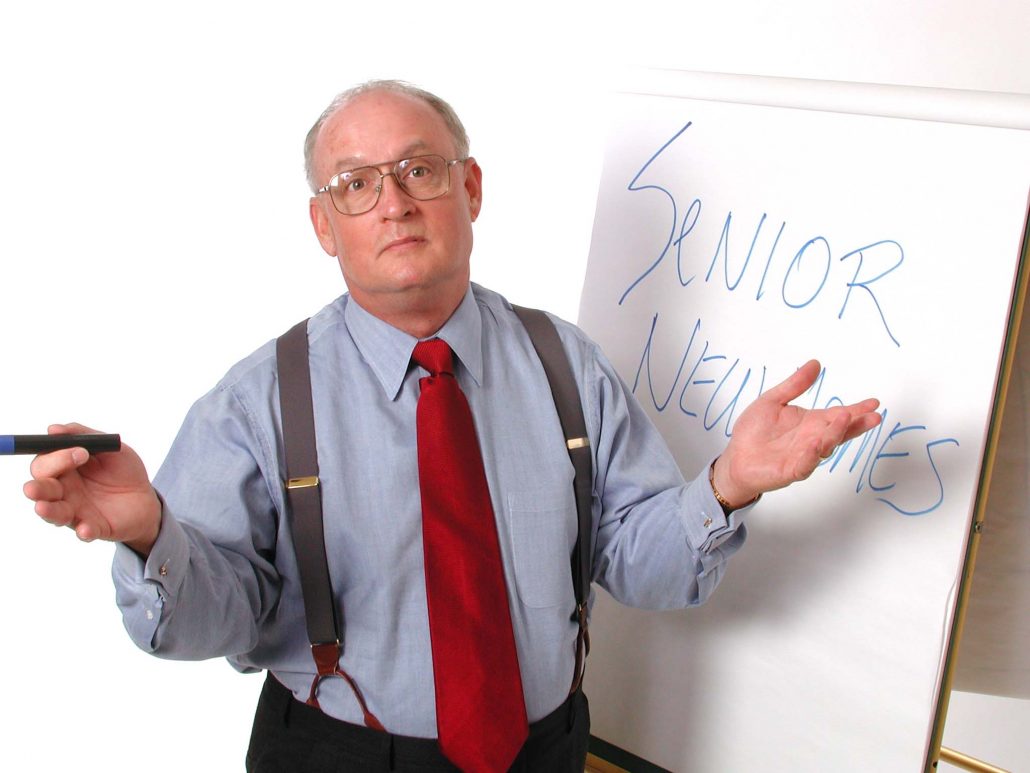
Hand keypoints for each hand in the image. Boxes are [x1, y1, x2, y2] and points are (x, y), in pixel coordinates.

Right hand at [23, 423, 160, 554]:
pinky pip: (84, 532)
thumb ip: (84, 435)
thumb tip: (54, 429)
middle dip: (38, 487)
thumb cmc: (123, 472)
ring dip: (48, 510)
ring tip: (43, 507)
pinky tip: (86, 529)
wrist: (146, 498)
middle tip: (40, 485)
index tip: (80, 452)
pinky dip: (84, 531)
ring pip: (54, 513)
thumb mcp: (110, 447)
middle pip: (41, 489)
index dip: (55, 458)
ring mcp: (76, 512)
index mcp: (64, 470)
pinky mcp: (93, 528)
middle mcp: (64, 492)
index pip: (44, 464)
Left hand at [712, 360, 881, 506]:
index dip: (856, 410)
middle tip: (873, 415)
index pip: (838, 415)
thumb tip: (814, 363)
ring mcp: (804, 456)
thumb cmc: (754, 432)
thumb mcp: (773, 401)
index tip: (873, 402)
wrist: (736, 458)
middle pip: (839, 432)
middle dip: (856, 423)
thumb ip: (794, 385)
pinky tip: (817, 443)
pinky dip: (811, 455)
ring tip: (844, 418)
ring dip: (835, 433)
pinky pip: (804, 463)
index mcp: (811, 423)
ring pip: (825, 446)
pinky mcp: (791, 470)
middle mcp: (812, 439)